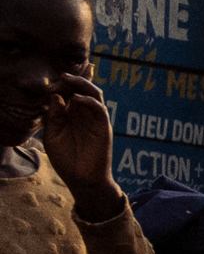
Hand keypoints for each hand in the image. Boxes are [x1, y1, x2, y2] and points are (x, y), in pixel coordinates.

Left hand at [42, 70, 115, 202]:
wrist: (81, 179)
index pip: (70, 92)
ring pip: (94, 94)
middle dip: (72, 79)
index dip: (62, 84)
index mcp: (71, 114)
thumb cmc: (66, 159)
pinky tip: (77, 99)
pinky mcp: (103, 127)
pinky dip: (89, 101)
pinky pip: (100, 109)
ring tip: (68, 78)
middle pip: (83, 88)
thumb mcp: (52, 134)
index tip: (50, 82)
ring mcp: (95, 119)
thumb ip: (53, 116)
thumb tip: (56, 95)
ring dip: (82, 84)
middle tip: (60, 75)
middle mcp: (84, 113)